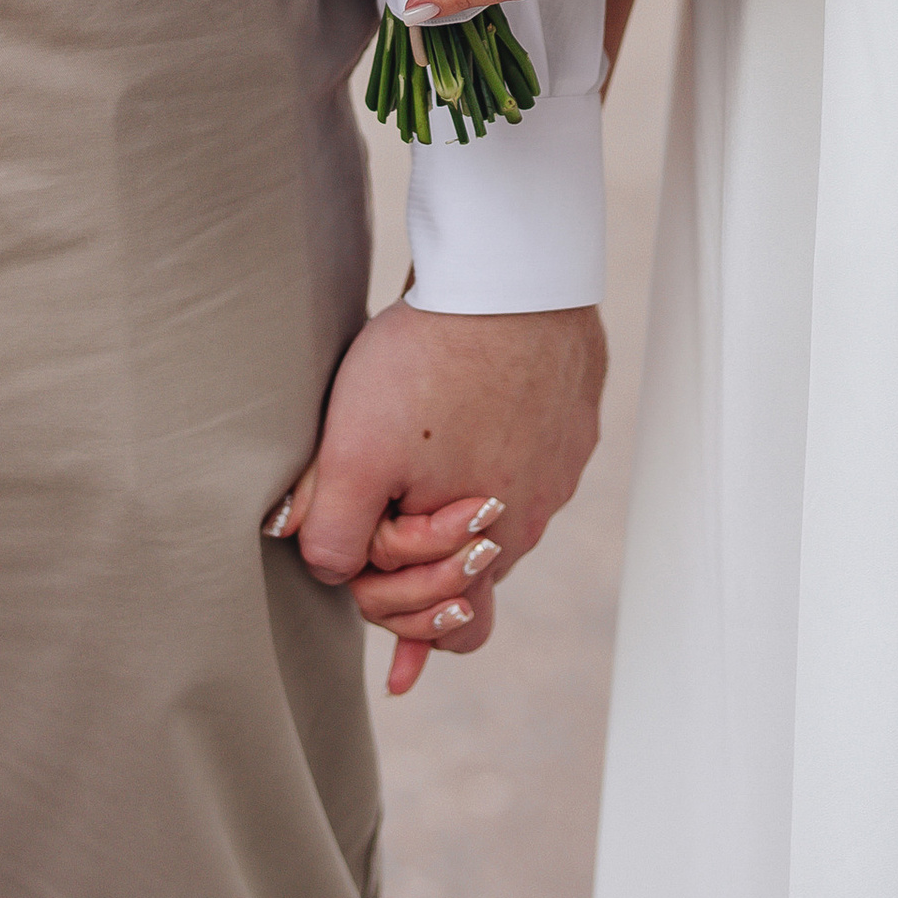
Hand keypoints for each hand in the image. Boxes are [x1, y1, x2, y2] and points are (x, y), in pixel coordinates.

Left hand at [266, 296, 604, 695]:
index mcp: (490, 547)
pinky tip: (458, 407)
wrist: (508, 271)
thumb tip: (328, 571)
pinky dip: (489, 441)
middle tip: (380, 524)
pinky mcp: (569, 409)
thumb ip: (336, 534)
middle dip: (426, 562)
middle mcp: (536, 515)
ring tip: (411, 456)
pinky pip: (524, 445)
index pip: (453, 627)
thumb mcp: (355, 454)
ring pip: (498, 506)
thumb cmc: (428, 362)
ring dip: (456, 500)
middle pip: (476, 568)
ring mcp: (560, 461)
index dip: (395, 610)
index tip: (361, 577)